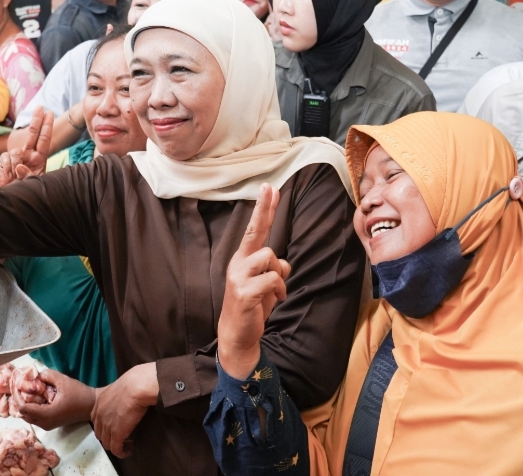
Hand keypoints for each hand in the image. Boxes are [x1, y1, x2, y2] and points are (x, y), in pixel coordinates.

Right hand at [0, 108, 52, 186]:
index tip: (49, 113)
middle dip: (36, 120)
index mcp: (39, 159)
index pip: (44, 140)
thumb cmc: (26, 191)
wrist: (11, 198)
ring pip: (15, 152)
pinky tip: (7, 178)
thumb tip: (20, 166)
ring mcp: (16, 157)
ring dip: (15, 166)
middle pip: (32, 135)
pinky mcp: (4, 160)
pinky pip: (4, 159)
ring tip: (14, 179)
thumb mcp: (31, 184)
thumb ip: (27, 175)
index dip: (46, 126)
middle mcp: (29, 155)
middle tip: (40, 107)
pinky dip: (5, 169)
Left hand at [16, 369, 95, 429]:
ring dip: (26, 403)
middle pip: (23, 414)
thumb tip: (36, 375)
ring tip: (28, 389)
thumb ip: (47, 375)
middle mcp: (44, 423)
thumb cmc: (79, 394)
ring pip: (28, 416)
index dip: (17, 395)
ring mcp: (47, 425)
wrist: (92, 406)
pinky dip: (33, 407)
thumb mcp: (63, 381)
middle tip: (21, 385)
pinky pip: (35, 416)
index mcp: (46, 415)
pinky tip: (37, 396)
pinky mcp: (51, 423)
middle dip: (20, 399)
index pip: (22, 408)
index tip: (17, 384)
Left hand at [91, 362, 157, 458]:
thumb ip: (118, 394)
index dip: (105, 427)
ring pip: (107, 444)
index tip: (116, 427)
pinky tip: (129, 449)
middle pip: (100, 433)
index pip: (96, 420)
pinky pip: (116, 450)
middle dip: (109, 437)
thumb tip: (126, 395)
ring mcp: (106, 426)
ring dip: (117, 446)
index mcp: (99, 403)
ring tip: (128, 444)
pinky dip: (122, 452)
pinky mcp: (116, 434)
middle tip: (122, 437)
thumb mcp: (119, 386)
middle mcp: (99, 415)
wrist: (136, 386)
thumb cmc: (133, 382)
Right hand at [217, 183, 287, 378]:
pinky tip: (274, 300)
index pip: (255, 229)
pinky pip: (273, 279)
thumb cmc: (252, 307)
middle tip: (270, 188)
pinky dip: (279, 290)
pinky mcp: (244, 291)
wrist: (237, 334)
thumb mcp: (266, 286)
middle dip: (264, 210)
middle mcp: (238, 263)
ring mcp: (239, 276)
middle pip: (257, 233)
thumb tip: (285, 264)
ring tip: (274, 292)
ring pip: (271, 257)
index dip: (262, 209)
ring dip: (279, 275)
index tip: (268, 187)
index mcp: (242, 259)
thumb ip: (274, 270)